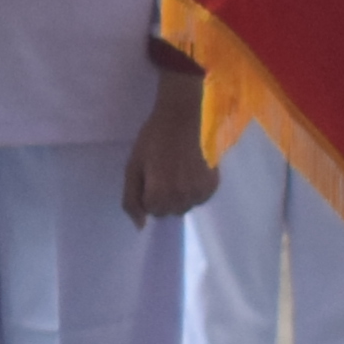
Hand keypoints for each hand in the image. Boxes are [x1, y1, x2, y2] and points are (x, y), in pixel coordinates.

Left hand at [120, 61, 222, 223]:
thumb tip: (141, 226)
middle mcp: (179, 199)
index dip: (148, 193)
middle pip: (169, 212)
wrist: (181, 117)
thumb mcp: (132, 167)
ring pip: (185, 206)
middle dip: (164, 197)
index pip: (151, 211)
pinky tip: (191, 170)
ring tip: (178, 170)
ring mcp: (198, 194)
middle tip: (165, 171)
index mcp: (157, 195)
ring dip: (180, 194)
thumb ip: (131, 199)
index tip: (151, 174)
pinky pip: (200, 199)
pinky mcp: (212, 185)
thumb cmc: (152, 139)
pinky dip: (195, 190)